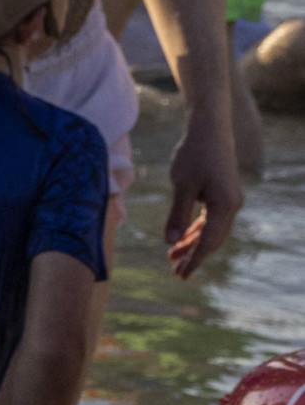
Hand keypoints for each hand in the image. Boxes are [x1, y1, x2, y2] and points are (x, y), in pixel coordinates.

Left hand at [165, 120, 242, 278]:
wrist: (209, 129)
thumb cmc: (194, 154)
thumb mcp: (182, 185)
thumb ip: (178, 214)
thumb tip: (172, 241)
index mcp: (225, 205)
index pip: (209, 241)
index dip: (194, 259)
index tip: (182, 275)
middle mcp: (232, 205)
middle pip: (212, 239)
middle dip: (194, 256)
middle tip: (176, 273)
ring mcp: (228, 200)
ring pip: (210, 230)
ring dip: (192, 243)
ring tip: (172, 258)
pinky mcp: (221, 194)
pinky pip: (209, 219)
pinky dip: (195, 229)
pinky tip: (181, 239)